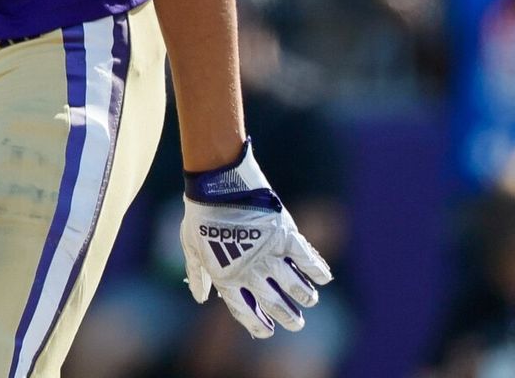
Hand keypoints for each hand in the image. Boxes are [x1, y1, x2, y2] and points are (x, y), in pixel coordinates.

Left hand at [181, 141, 331, 336]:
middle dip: (289, 318)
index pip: (245, 311)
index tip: (268, 331)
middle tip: (297, 323)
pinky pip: (309, 261)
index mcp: (227, 276)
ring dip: (306, 297)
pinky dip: (319, 271)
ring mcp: (271, 256)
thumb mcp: (191, 245)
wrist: (218, 184)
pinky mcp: (286, 238)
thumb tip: (200, 297)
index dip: (258, 325)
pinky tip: (323, 278)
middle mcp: (251, 272)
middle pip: (276, 305)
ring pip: (297, 289)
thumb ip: (198, 273)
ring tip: (309, 299)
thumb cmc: (201, 213)